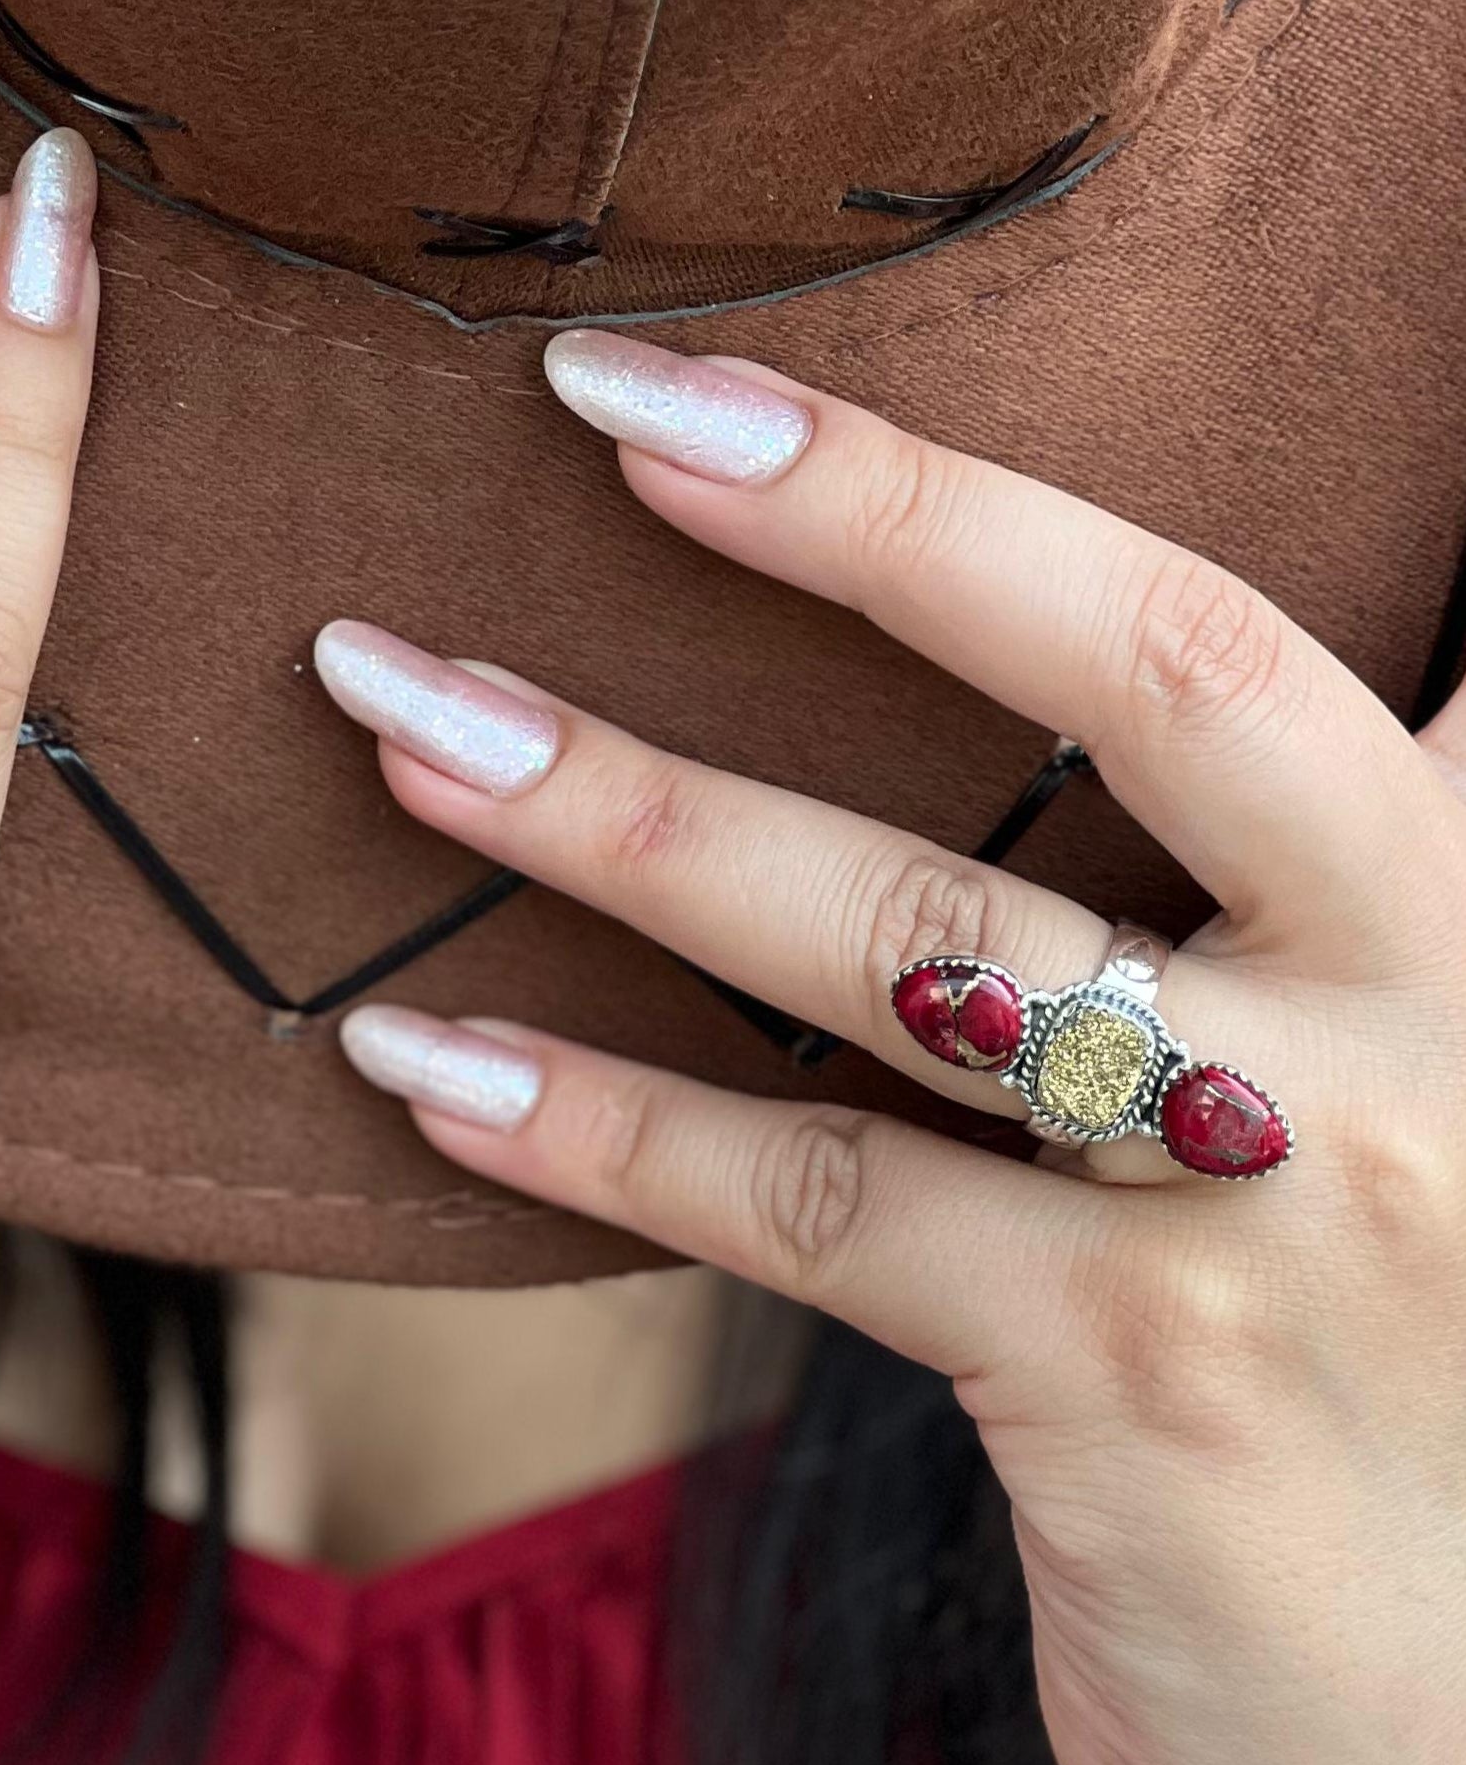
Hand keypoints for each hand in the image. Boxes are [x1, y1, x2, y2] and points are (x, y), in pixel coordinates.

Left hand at [314, 332, 1465, 1764]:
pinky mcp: (1135, 1384)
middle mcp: (1411, 1008)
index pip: (1224, 623)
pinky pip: (824, 1208)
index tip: (714, 380)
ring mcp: (1283, 1195)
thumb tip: (1045, 684)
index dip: (981, 481)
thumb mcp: (1380, 1070)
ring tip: (404, 718)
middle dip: (877, 525)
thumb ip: (1248, 893)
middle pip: (1152, 684)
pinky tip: (428, 1063)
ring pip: (921, 946)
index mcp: (1454, 890)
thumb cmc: (1394, 1362)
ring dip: (634, 814)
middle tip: (602, 411)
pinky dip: (606, 1128)